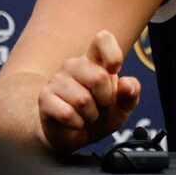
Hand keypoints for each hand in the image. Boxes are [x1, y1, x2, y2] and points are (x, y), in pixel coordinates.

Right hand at [37, 30, 141, 151]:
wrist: (73, 135)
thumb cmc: (99, 115)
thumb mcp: (122, 107)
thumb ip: (131, 93)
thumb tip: (127, 84)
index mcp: (94, 60)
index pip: (102, 39)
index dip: (113, 54)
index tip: (114, 71)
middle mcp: (74, 65)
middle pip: (99, 77)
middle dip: (106, 100)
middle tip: (100, 106)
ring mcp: (57, 80)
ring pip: (83, 100)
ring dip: (90, 115)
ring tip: (86, 115)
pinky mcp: (45, 97)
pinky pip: (67, 113)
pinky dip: (77, 124)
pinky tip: (74, 122)